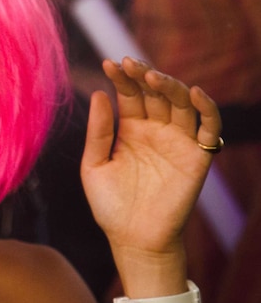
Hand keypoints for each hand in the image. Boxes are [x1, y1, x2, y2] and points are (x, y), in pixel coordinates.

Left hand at [80, 57, 221, 258]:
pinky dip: (206, 108)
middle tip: (128, 63)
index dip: (121, 78)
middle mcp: (156, 131)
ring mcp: (178, 141)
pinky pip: (208, 127)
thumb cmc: (111, 205)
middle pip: (155, 93)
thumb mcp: (95, 164)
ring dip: (169, 85)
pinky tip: (193, 92)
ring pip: (180, 103)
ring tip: (150, 74)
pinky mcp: (197, 156)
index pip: (129, 95)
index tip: (108, 64)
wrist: (133, 239)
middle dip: (143, 75)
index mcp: (131, 130)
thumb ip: (98, 131)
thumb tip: (98, 94)